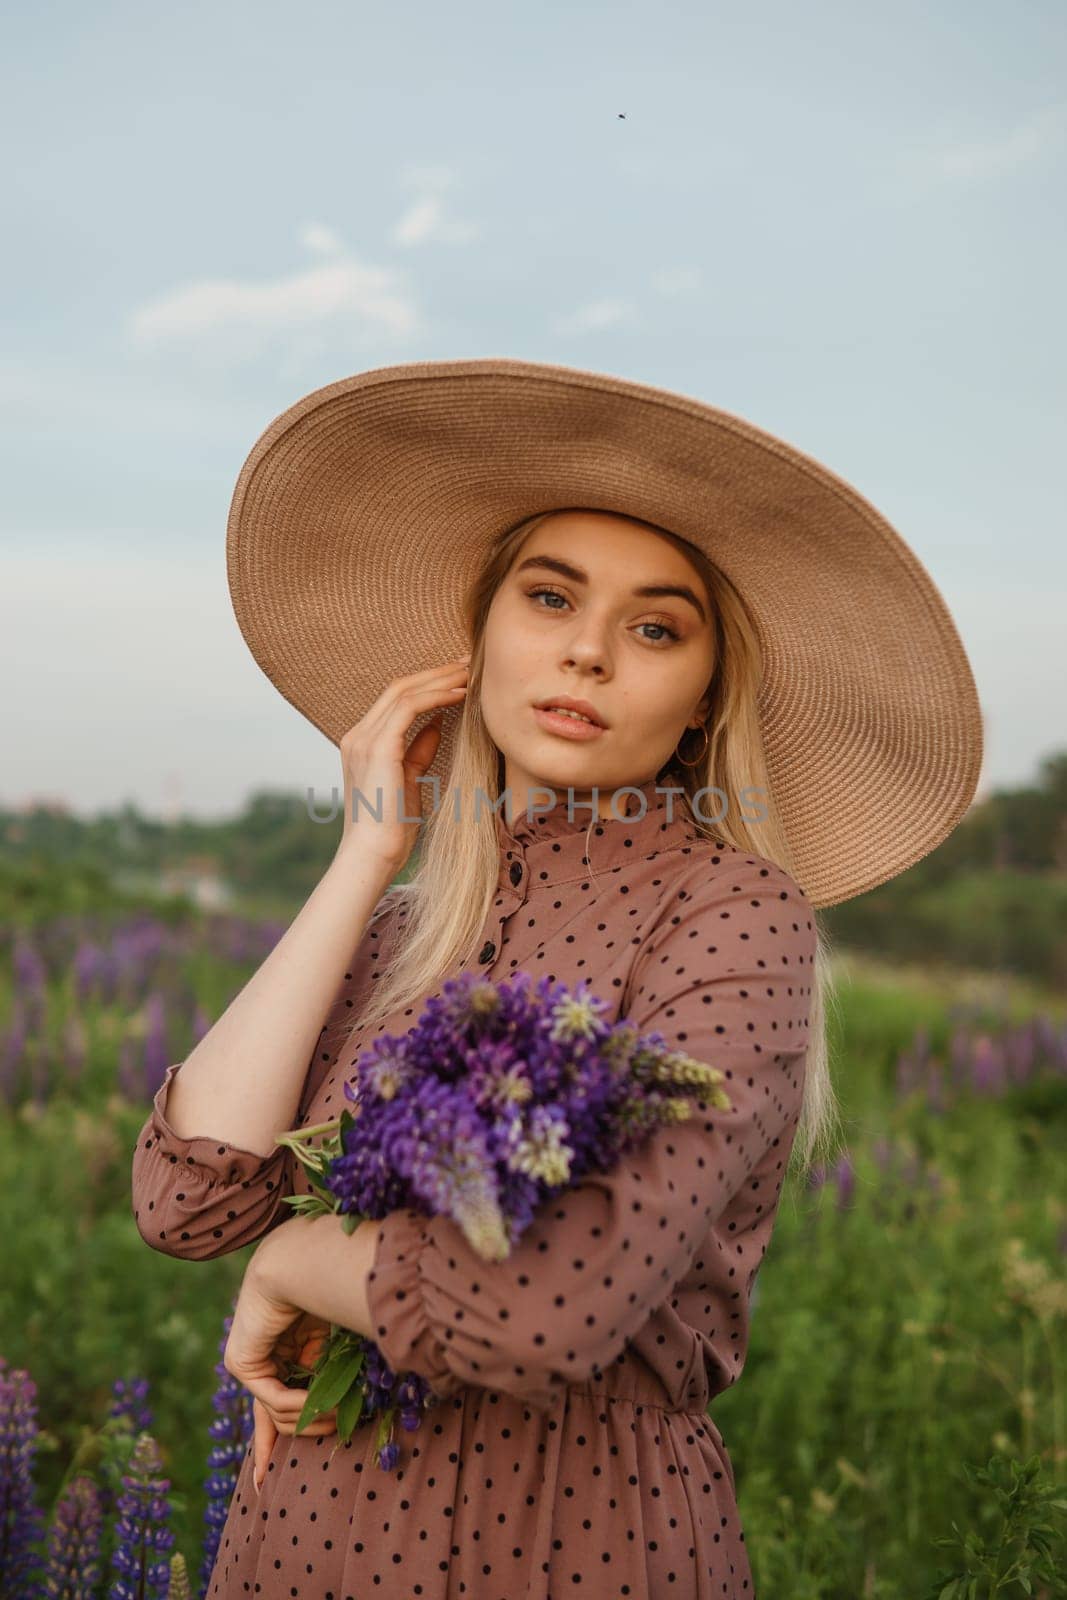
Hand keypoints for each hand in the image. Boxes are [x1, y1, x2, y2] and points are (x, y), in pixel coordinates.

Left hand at [223, 1262, 339, 1494]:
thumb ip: (323, 1380)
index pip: (276, 1408)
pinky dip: (298, 1402)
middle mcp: (262, 1361)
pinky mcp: (241, 1362)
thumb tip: (333, 1417)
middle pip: (273, 1420)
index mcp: (282, 1355)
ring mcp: (249, 1363)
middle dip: (293, 1439)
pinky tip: (314, 1399)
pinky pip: (273, 1398)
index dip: (271, 1444)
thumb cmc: (324, 1291)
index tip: (262, 1482)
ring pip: (279, 1414)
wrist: (299, 1261)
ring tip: (337, 1417)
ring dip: (310, 1419)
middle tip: (318, 1445)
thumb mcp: (329, 1347)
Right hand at [336, 652, 471, 872]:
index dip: (427, 683)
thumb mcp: (409, 781)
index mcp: (361, 742)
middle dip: (435, 672)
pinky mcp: (378, 747)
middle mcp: (357, 735)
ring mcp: (363, 739)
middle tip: (467, 663)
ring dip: (439, 680)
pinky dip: (436, 697)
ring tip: (468, 675)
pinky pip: (408, 708)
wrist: (373, 855)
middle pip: (397, 687)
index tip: (457, 677)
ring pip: (403, 691)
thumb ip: (417, 751)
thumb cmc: (392, 828)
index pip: (394, 699)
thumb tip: (436, 724)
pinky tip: (459, 695)